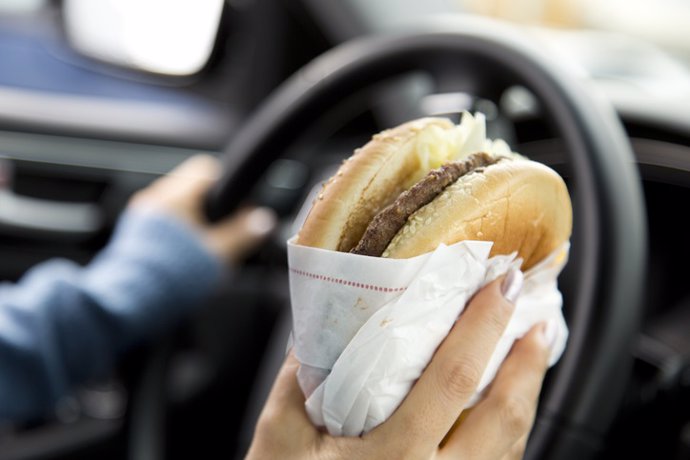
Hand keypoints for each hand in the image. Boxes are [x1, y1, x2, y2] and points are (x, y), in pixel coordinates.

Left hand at [129, 154, 276, 263]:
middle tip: (225, 231)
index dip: (229, 186)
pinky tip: (185, 254)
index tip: (239, 210)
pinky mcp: (133, 234)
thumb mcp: (219, 254)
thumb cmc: (174, 276)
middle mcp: (155, 199)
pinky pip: (162, 221)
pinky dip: (177, 231)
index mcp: (176, 196)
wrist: (133, 302)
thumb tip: (264, 220)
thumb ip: (245, 234)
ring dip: (194, 219)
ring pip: (177, 204)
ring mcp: (141, 215)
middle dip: (212, 206)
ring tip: (205, 246)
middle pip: (193, 187)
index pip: (208, 169)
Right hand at [246, 272, 553, 459]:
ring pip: (509, 448)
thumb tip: (323, 324)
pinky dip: (508, 433)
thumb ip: (299, 378)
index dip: (482, 327)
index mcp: (393, 458)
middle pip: (503, 418)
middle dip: (528, 365)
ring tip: (529, 359)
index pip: (452, 379)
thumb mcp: (279, 438)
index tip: (499, 287)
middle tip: (536, 322)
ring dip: (525, 398)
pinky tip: (502, 412)